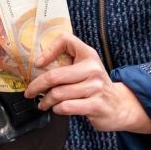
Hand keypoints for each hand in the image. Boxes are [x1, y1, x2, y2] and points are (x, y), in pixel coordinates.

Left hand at [24, 35, 150, 133]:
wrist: (119, 105)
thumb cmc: (95, 85)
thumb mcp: (86, 67)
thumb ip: (67, 62)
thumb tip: (39, 65)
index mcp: (88, 55)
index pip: (65, 40)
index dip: (48, 50)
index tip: (39, 64)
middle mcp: (92, 69)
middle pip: (55, 76)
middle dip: (37, 86)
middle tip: (30, 92)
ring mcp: (95, 88)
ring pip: (58, 94)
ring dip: (46, 101)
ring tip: (44, 103)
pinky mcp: (95, 105)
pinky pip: (66, 107)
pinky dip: (57, 109)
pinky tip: (58, 108)